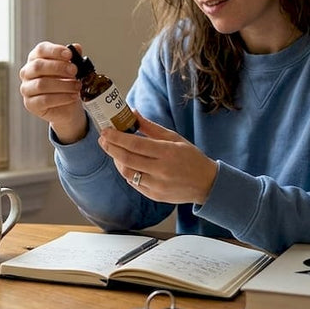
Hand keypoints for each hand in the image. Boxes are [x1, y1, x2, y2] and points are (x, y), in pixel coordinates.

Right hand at [19, 41, 87, 142]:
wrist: (67, 106)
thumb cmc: (66, 83)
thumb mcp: (71, 69)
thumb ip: (73, 58)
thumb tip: (76, 47)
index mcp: (36, 58)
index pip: (41, 50)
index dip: (55, 51)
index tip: (69, 55)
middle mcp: (27, 72)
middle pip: (38, 66)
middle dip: (59, 68)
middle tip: (74, 71)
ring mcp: (26, 88)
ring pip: (41, 84)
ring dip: (63, 85)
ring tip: (77, 86)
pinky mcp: (30, 104)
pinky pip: (45, 100)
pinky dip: (62, 98)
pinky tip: (73, 96)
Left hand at [98, 111, 217, 204]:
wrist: (206, 183)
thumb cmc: (190, 157)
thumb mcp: (174, 138)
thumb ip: (151, 128)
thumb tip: (133, 112)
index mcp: (167, 153)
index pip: (136, 145)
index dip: (117, 138)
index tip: (106, 131)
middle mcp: (161, 170)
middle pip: (128, 159)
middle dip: (111, 148)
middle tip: (102, 140)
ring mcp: (157, 185)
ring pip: (128, 173)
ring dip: (117, 161)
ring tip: (113, 151)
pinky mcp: (155, 196)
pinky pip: (134, 184)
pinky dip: (127, 172)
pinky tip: (125, 164)